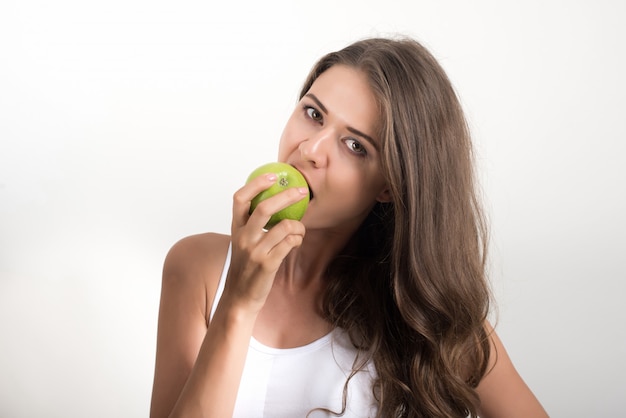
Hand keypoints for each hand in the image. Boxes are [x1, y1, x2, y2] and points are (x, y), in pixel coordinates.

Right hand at [225, 172, 307, 313]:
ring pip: (284, 226)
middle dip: (286, 196)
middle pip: (265, 208)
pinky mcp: (268, 264)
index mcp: (236, 229)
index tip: (273, 176)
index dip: (256, 184)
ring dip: (298, 225)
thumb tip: (275, 203)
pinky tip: (296, 242)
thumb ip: (252, 225)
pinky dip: (297, 239)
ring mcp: (255, 251)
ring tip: (300, 229)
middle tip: (301, 191)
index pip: (240, 198)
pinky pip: (289, 243)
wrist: (239, 297)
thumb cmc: (245, 267)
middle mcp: (243, 237)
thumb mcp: (242, 243)